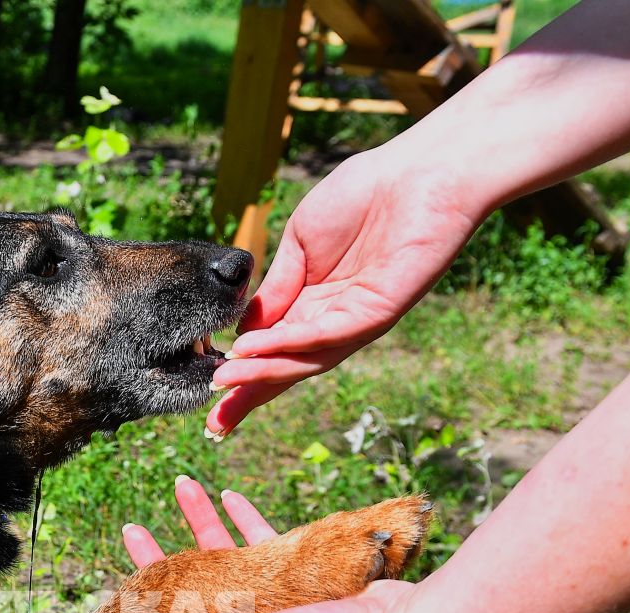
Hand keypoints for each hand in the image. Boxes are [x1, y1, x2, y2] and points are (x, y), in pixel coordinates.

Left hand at [122, 476, 433, 612]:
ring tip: (183, 484)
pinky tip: (231, 495)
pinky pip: (270, 544)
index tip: (116, 592)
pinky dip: (249, 521)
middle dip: (160, 560)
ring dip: (203, 525)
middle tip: (132, 527)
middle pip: (191, 594)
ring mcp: (278, 605)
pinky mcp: (308, 579)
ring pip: (228, 560)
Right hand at [206, 151, 484, 438]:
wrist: (420, 173)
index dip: (244, 371)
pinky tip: (253, 348)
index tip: (210, 392)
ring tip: (223, 382)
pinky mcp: (376, 313)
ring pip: (303, 358)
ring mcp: (355, 320)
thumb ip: (276, 285)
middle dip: (250, 394)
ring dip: (262, 373)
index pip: (273, 345)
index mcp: (313, 302)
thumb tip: (244, 328)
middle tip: (214, 423)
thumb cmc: (364, 194)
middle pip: (287, 366)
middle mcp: (333, 319)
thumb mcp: (300, 241)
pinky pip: (324, 335)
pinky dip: (286, 344)